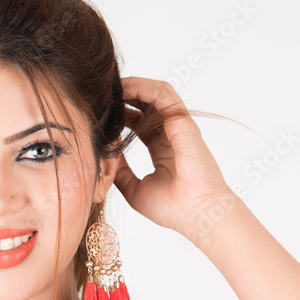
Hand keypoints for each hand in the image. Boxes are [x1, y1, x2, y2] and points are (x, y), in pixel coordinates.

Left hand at [112, 77, 233, 241]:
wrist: (197, 214)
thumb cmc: (174, 208)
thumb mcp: (135, 189)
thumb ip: (120, 171)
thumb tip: (104, 158)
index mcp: (162, 148)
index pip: (139, 121)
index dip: (121, 112)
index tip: (102, 112)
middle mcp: (171, 134)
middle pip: (147, 103)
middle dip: (125, 94)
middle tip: (103, 92)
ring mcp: (178, 127)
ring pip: (156, 93)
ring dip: (133, 85)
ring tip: (112, 85)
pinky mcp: (182, 122)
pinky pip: (163, 95)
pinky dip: (143, 87)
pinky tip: (125, 88)